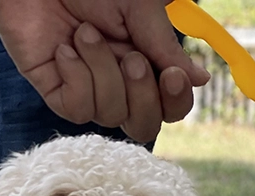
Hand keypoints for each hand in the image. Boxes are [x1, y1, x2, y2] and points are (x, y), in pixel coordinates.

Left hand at [0, 0, 209, 140]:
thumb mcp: (138, 10)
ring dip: (101, 70)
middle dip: (141, 95)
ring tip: (85, 33)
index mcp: (145, 61)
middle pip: (143, 126)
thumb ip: (164, 47)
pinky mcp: (54, 92)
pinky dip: (75, 76)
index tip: (171, 75)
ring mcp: (86, 90)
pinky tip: (64, 49)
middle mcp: (117, 83)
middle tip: (130, 57)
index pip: (169, 106)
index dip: (175, 100)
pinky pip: (76, 109)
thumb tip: (200, 81)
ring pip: (109, 113)